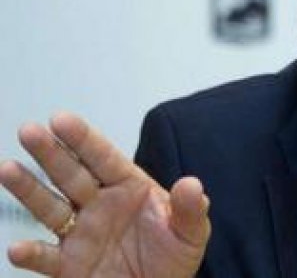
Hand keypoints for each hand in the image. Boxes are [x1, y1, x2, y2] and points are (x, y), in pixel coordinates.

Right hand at [0, 112, 210, 276]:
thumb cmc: (173, 258)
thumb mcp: (191, 232)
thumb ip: (190, 208)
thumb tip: (192, 184)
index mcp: (129, 187)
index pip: (104, 157)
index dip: (83, 138)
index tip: (61, 118)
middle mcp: (100, 204)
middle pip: (72, 174)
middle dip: (51, 153)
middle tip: (29, 131)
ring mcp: (82, 233)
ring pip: (51, 207)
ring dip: (29, 190)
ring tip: (8, 168)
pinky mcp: (69, 266)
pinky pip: (47, 258)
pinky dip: (32, 254)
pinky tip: (17, 248)